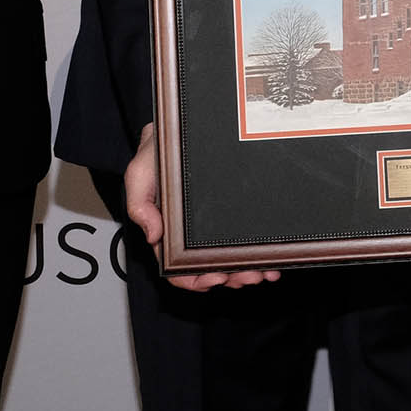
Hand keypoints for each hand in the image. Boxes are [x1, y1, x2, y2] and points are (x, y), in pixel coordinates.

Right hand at [128, 122, 281, 291]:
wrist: (177, 130)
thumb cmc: (155, 154)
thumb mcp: (139, 175)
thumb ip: (139, 205)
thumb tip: (153, 236)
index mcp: (166, 232)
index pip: (177, 269)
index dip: (196, 280)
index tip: (215, 278)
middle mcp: (189, 234)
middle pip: (209, 268)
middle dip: (231, 277)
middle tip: (249, 275)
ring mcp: (210, 227)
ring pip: (228, 260)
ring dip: (246, 270)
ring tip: (262, 272)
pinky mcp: (228, 214)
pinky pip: (242, 241)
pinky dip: (257, 255)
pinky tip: (270, 260)